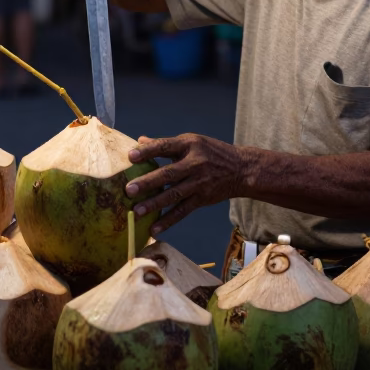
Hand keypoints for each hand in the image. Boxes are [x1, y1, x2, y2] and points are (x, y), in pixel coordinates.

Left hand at [126, 133, 243, 233]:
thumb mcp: (192, 142)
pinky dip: (168, 221)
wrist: (241, 169)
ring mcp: (199, 183)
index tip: (130, 156)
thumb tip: (140, 141)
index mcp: (189, 145)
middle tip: (129, 190)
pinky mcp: (202, 199)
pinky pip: (183, 211)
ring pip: (174, 195)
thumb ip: (166, 144)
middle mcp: (195, 163)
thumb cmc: (211, 152)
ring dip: (154, 204)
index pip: (165, 146)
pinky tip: (154, 229)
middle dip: (148, 182)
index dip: (148, 151)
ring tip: (137, 212)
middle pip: (169, 174)